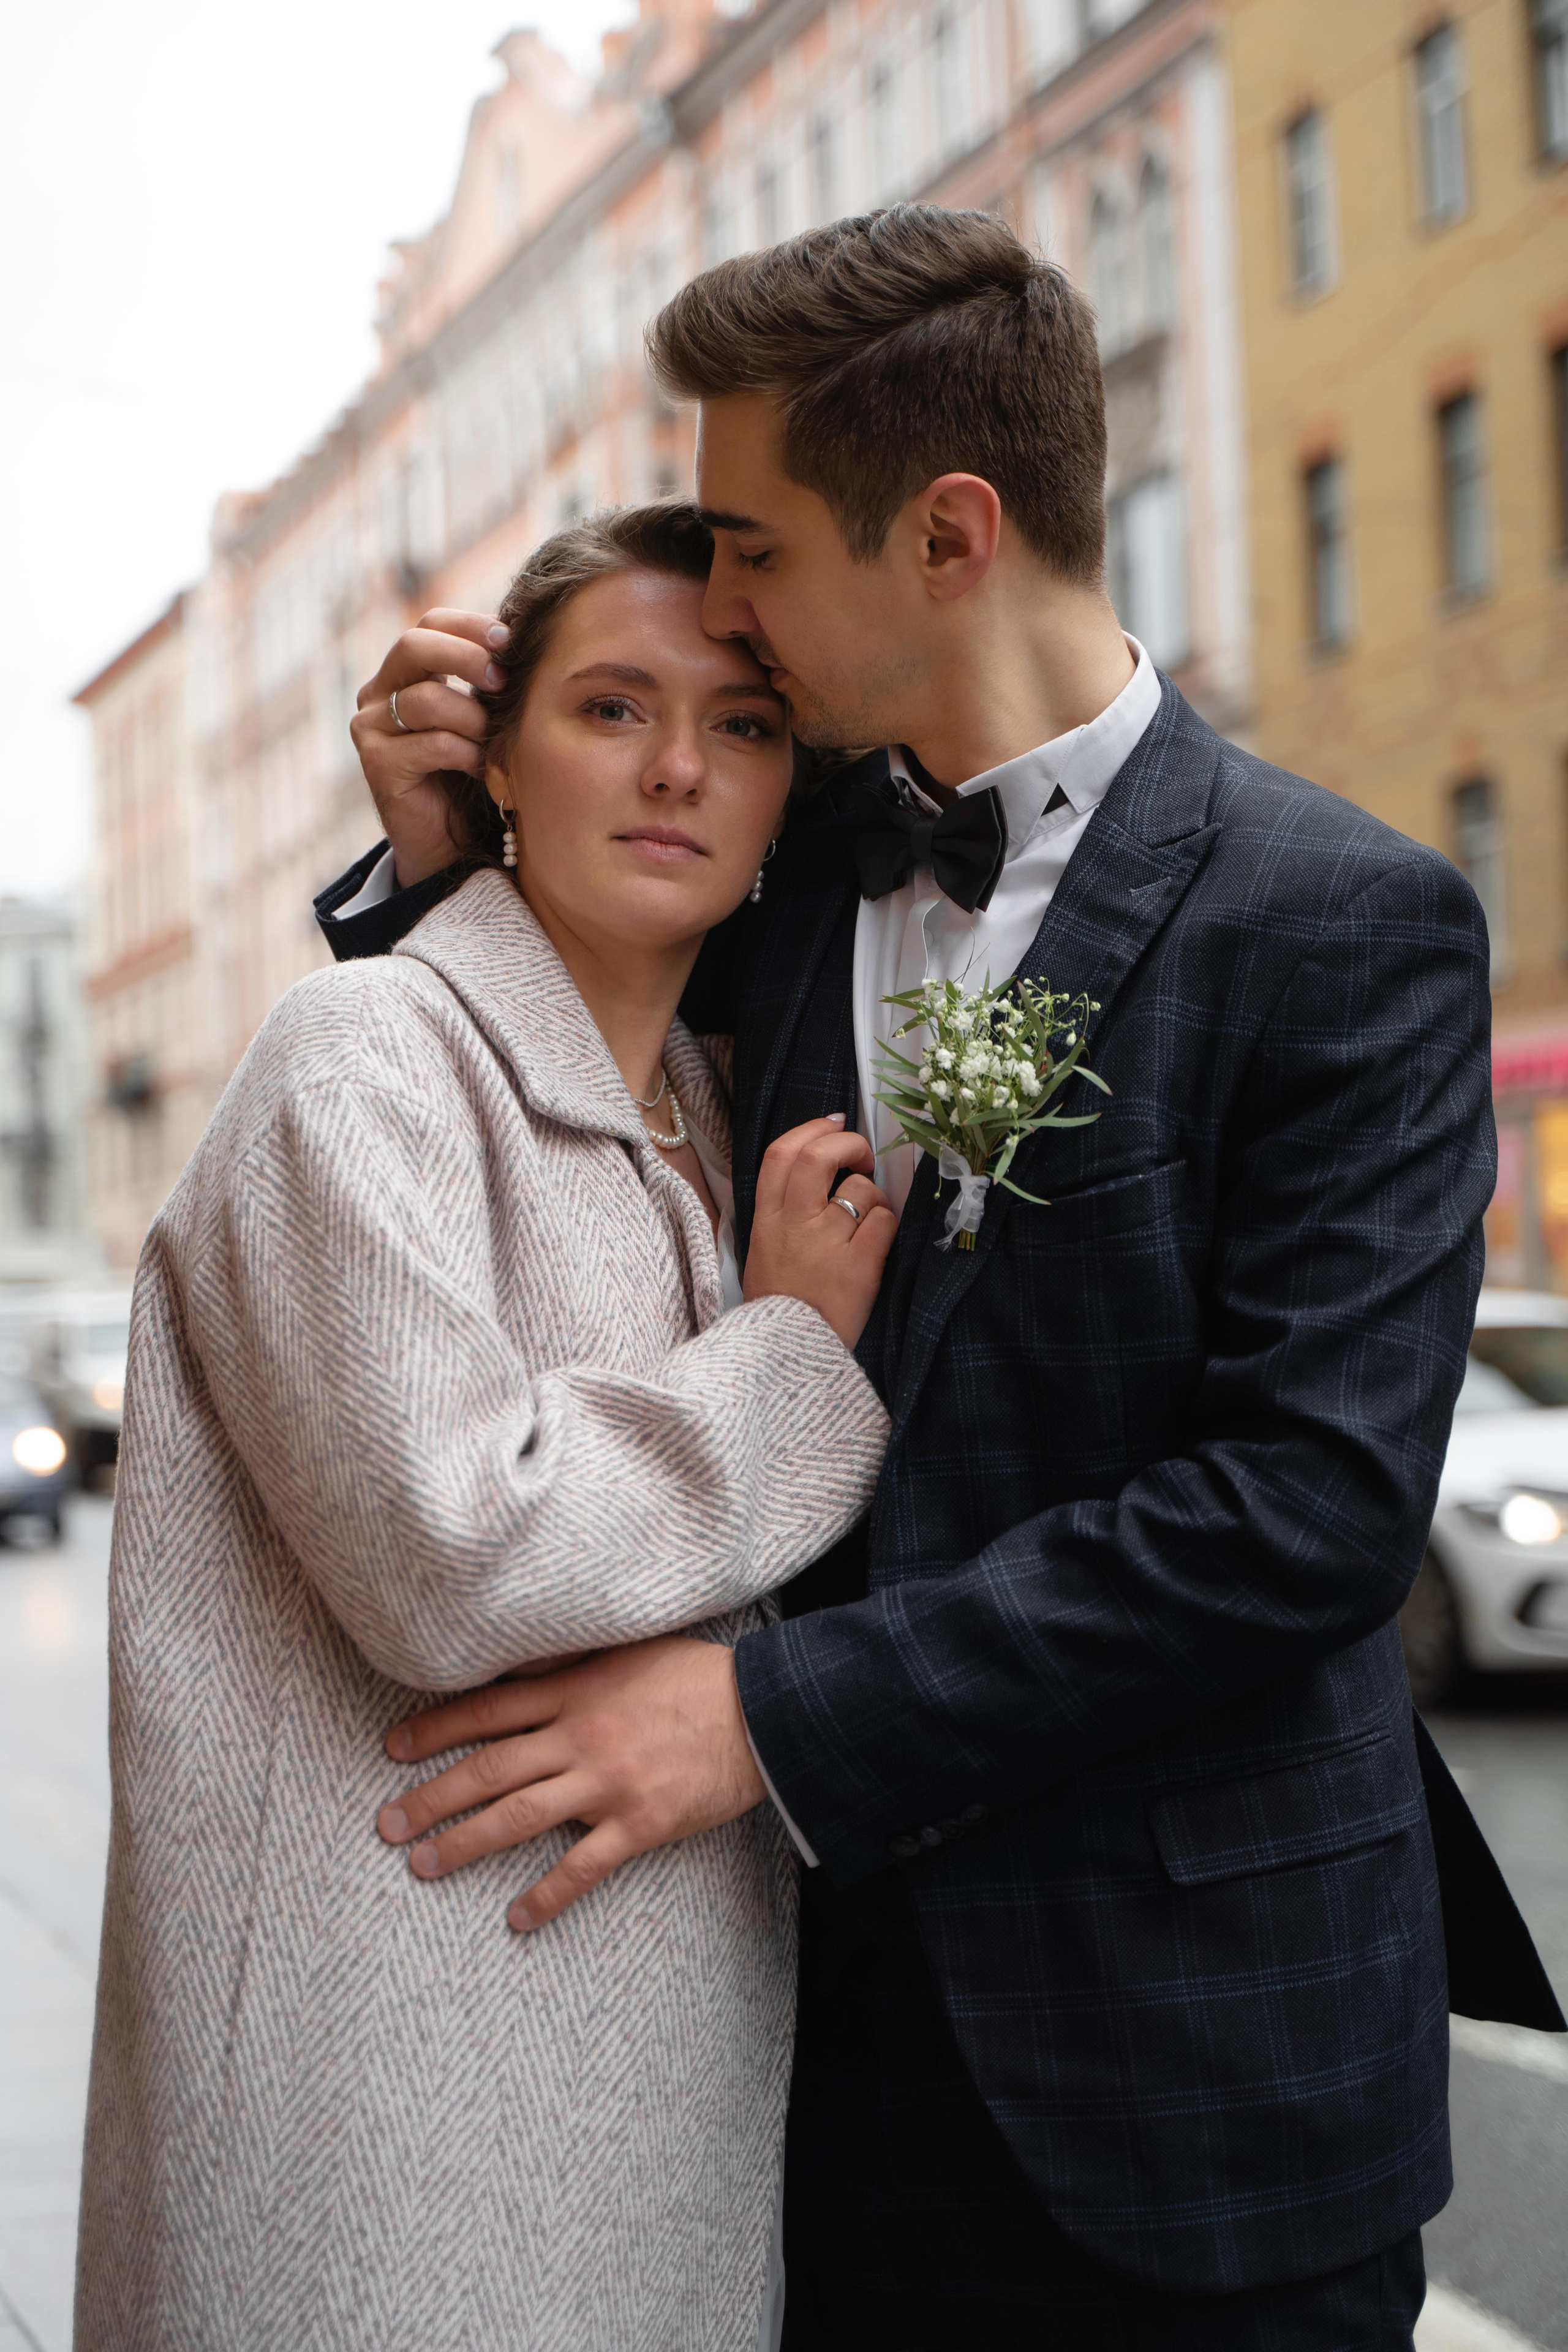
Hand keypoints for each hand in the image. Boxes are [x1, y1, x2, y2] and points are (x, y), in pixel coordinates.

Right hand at [349, 609, 507, 885]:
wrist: (449, 844)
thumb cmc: (471, 775)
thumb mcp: (481, 717)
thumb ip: (485, 681)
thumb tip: (520, 641)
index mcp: (403, 674)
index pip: (429, 625)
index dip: (470, 626)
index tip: (510, 640)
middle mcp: (377, 694)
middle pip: (413, 645)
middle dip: (467, 657)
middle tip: (503, 679)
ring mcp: (370, 728)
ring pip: (427, 699)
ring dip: (473, 719)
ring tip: (493, 741)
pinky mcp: (376, 764)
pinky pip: (432, 743)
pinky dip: (467, 754)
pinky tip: (481, 768)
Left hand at [376, 1637, 765, 1930]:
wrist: (764, 1710)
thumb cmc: (696, 1675)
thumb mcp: (627, 1649)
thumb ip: (571, 1661)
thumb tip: (514, 1666)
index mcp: (576, 1688)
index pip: (487, 1710)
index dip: (434, 1730)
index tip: (392, 1748)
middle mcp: (581, 1734)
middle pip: (489, 1768)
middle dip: (430, 1797)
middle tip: (386, 1824)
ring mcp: (608, 1782)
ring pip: (519, 1817)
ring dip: (465, 1843)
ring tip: (422, 1866)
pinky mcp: (640, 1822)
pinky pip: (583, 1867)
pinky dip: (547, 1896)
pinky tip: (517, 1919)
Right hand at [743, 1115, 897, 1349]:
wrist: (788, 1352)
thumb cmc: (781, 1301)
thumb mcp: (765, 1247)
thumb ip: (785, 1208)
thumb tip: (823, 1167)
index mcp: (767, 1218)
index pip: (780, 1154)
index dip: (811, 1128)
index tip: (834, 1122)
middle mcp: (793, 1224)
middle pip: (818, 1156)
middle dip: (848, 1143)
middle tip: (862, 1155)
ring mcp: (825, 1244)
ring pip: (861, 1189)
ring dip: (874, 1197)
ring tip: (867, 1220)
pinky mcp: (858, 1267)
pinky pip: (884, 1222)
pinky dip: (887, 1225)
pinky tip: (877, 1244)